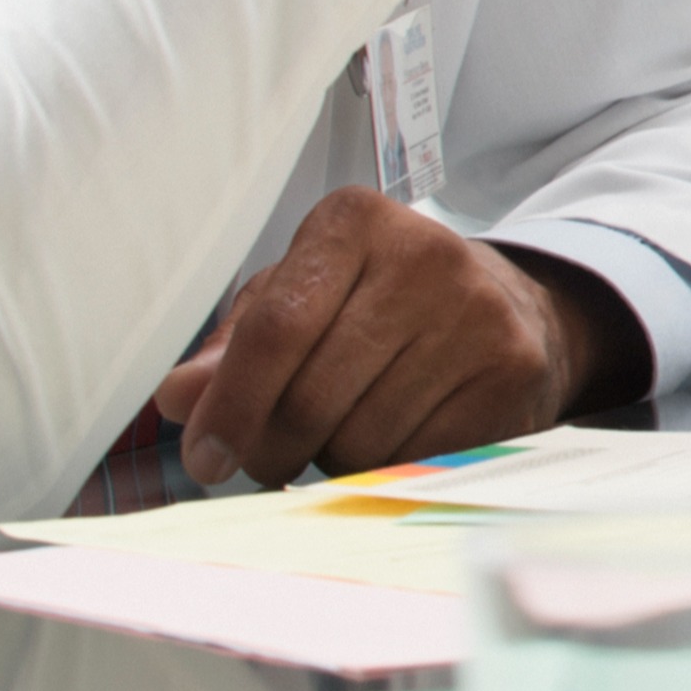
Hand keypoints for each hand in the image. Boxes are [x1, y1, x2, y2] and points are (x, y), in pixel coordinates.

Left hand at [152, 187, 647, 486]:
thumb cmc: (379, 306)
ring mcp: (478, 314)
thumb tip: (178, 399)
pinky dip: (391, 469)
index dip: (231, 405)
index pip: (275, 328)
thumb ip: (233, 348)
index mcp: (353, 221)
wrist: (512, 308)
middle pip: (311, 397)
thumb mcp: (300, 302)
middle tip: (273, 453)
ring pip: (361, 440)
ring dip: (336, 458)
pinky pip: (418, 460)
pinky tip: (400, 435)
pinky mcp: (512, 371)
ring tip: (352, 426)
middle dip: (274, 445)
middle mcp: (425, 254)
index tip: (203, 458)